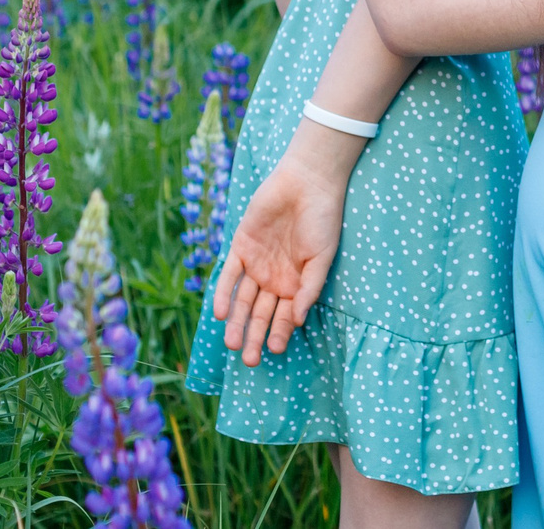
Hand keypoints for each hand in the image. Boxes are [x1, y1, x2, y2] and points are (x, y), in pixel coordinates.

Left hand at [212, 127, 354, 365]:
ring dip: (237, 322)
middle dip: (255, 336)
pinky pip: (228, 275)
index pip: (285, 315)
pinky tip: (220, 313)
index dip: (280, 332)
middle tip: (249, 361)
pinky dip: (223, 294)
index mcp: (296, 283)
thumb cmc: (322, 219)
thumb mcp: (322, 257)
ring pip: (243, 300)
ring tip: (232, 344)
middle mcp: (274, 277)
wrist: (306, 182)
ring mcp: (256, 263)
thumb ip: (310, 288)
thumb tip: (299, 320)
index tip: (275, 350)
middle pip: (261, 313)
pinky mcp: (240, 247)